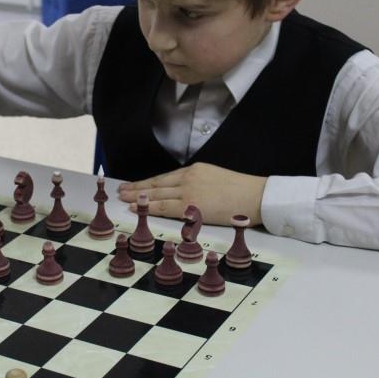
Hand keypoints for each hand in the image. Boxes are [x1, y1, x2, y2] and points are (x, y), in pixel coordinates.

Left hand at [117, 162, 265, 226]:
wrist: (256, 196)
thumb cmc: (242, 192)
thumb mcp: (217, 179)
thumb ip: (200, 184)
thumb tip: (187, 195)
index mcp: (195, 170)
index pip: (166, 178)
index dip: (149, 183)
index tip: (136, 186)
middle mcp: (189, 178)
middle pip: (157, 184)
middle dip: (138, 188)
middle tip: (122, 190)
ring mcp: (188, 191)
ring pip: (157, 194)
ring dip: (138, 197)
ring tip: (124, 198)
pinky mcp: (191, 205)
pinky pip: (164, 207)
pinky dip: (148, 207)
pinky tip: (137, 207)